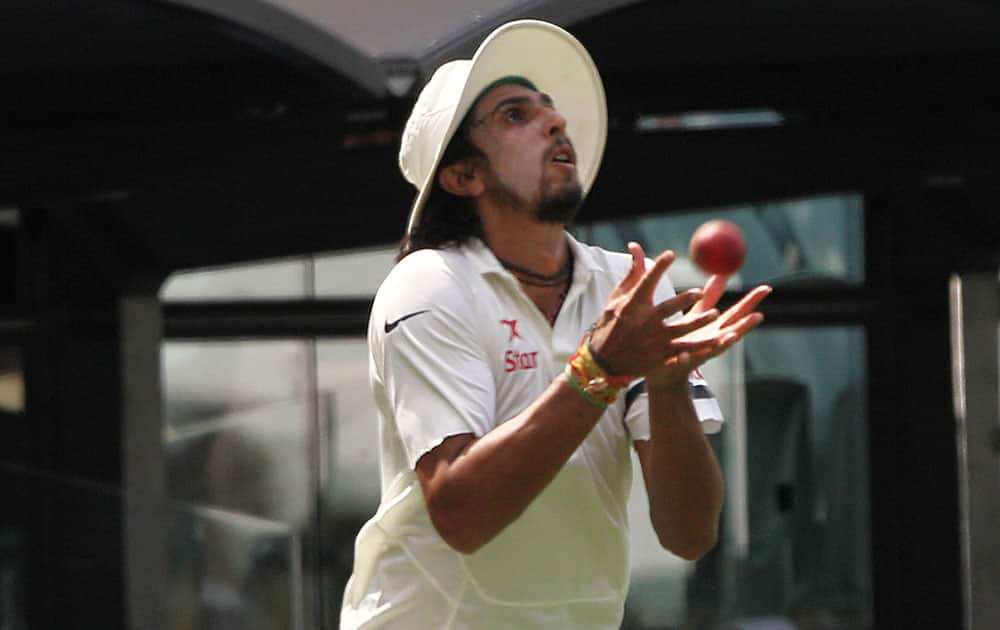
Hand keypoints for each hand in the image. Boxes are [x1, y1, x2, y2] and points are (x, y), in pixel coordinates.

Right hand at [588, 242, 724, 377]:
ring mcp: (654, 339)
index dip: (658, 267)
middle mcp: (645, 321)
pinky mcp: (661, 355)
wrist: (604, 362)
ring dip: (699, 322)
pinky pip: (685, 349)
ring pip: (681, 329)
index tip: (670, 254)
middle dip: (684, 300)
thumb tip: (636, 247)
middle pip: (668, 308)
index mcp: (633, 305)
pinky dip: (700, 346)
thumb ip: (632, 273)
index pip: (647, 282)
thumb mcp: (617, 298)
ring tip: (715, 314)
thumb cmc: (611, 324)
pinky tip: (716, 340)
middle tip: (699, 293)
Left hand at [646, 273, 771, 390]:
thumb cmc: (685, 341)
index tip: (767, 288)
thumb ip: (710, 297)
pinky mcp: (680, 365)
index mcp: (716, 330)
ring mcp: (698, 354)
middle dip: (746, 325)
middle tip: (760, 316)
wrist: (666, 372)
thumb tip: (722, 273)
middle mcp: (712, 342)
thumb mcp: (698, 316)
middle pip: (732, 332)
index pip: (738, 313)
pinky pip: (682, 362)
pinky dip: (685, 359)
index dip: (752, 302)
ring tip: (733, 336)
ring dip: (724, 344)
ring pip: (712, 350)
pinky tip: (683, 355)